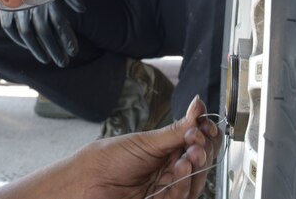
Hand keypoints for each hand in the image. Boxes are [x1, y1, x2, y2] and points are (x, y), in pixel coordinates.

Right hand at [0, 0, 84, 66]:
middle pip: (44, 33)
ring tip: (46, 60)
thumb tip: (82, 10)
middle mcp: (32, 5)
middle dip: (55, 50)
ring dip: (37, 49)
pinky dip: (17, 38)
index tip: (73, 52)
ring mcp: (17, 7)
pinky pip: (9, 27)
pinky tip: (26, 45)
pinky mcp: (5, 6)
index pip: (59, 24)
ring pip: (27, 34)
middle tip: (63, 63)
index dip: (67, 39)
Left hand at [80, 96, 222, 198]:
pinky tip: (179, 172)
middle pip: (200, 166)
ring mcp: (167, 190)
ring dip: (193, 170)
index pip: (198, 145)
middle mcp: (171, 171)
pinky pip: (180, 198)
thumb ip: (177, 130)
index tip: (207, 127)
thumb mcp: (147, 141)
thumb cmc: (111, 158)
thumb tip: (197, 107)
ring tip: (185, 158)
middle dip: (202, 153)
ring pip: (193, 184)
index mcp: (169, 151)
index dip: (206, 137)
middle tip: (197, 143)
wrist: (88, 180)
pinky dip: (182, 186)